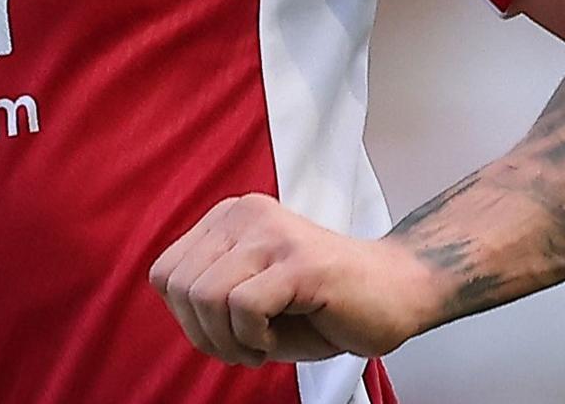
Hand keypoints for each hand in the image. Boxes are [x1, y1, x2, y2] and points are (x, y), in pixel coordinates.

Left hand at [148, 194, 437, 367]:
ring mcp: (274, 234)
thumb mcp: (250, 295)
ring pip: (206, 295)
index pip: (165, 273)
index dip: (185, 318)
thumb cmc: (323, 304)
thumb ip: (208, 293)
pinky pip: (243, 306)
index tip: (225, 334)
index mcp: (229, 218)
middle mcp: (246, 215)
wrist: (399, 293)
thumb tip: (177, 307)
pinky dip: (253, 339)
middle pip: (179, 286)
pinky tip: (277, 340)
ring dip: (228, 341)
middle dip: (203, 335)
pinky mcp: (300, 261)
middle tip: (243, 349)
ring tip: (261, 345)